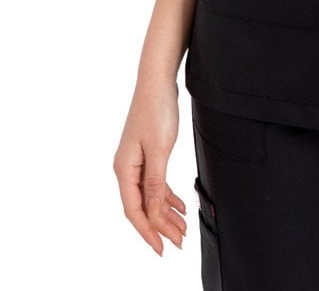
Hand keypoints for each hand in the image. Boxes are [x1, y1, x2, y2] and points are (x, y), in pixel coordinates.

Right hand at [113, 79, 187, 255]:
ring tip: (182, 229)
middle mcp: (126, 168)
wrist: (157, 81)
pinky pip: (155, 183)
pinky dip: (167, 196)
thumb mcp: (159, 149)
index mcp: (124, 169)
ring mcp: (136, 161)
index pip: (134, 210)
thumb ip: (155, 183)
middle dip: (161, 226)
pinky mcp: (147, 154)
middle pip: (143, 206)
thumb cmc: (156, 110)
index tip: (162, 248)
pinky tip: (180, 206)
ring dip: (166, 213)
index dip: (148, 231)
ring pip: (150, 196)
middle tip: (179, 241)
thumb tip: (153, 212)